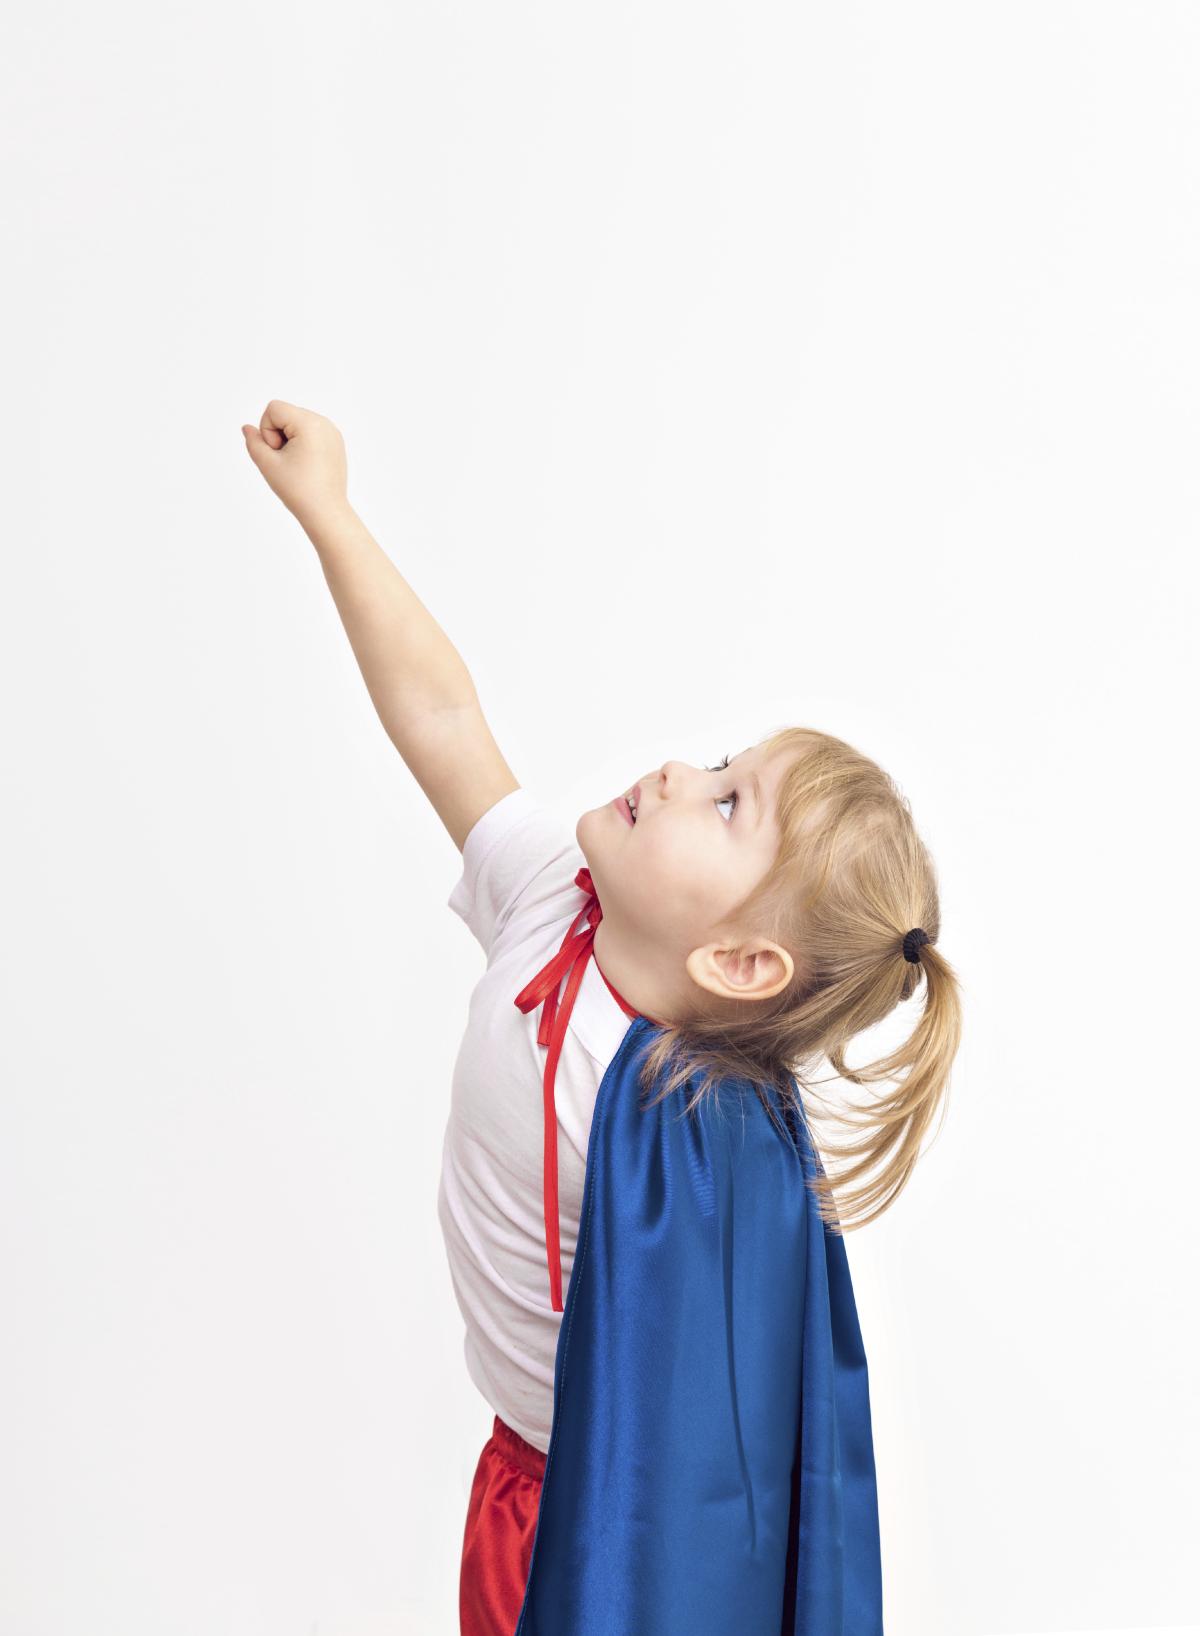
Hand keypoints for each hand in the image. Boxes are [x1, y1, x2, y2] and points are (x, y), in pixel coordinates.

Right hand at [241, 399, 349, 528]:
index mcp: (310, 423)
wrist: (325, 512)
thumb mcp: (267, 463)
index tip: (278, 453)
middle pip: (285, 414)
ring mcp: (332, 432)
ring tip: (296, 464)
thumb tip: (247, 427)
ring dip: (288, 440)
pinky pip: (309, 432)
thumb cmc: (298, 490)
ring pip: (296, 423)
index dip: (267, 431)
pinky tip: (305, 465)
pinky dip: (301, 444)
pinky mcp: (335, 443)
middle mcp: (324, 423)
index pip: (273, 408)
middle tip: (287, 462)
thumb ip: (253, 441)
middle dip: (278, 435)